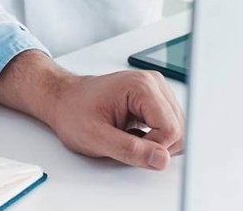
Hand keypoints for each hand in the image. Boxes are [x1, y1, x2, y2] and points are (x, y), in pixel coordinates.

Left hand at [0, 50, 185, 171]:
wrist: (64, 99)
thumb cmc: (74, 112)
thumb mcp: (96, 137)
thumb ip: (130, 150)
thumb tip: (161, 159)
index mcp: (141, 87)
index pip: (172, 130)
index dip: (153, 149)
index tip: (129, 147)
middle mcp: (153, 83)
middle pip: (178, 129)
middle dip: (156, 146)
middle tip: (127, 143)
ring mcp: (156, 89)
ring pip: (176, 129)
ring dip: (155, 142)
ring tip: (128, 136)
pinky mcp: (155, 98)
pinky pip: (168, 126)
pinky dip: (153, 137)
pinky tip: (134, 132)